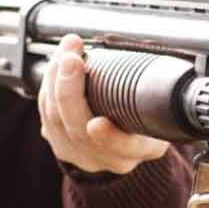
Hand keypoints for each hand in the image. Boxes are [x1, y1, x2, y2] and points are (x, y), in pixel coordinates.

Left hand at [38, 35, 169, 174]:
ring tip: (65, 50)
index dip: (110, 138)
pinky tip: (56, 64)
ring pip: (56, 122)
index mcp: (142, 149)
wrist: (128, 138)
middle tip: (71, 58)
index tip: (97, 124)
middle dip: (69, 91)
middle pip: (79, 131)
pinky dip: (48, 85)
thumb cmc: (147, 113)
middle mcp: (111, 158)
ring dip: (55, 79)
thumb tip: (156, 59)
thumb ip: (157, 90)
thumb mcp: (163, 104)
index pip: (125, 149)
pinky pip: (45, 116)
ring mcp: (82, 155)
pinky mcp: (60, 145)